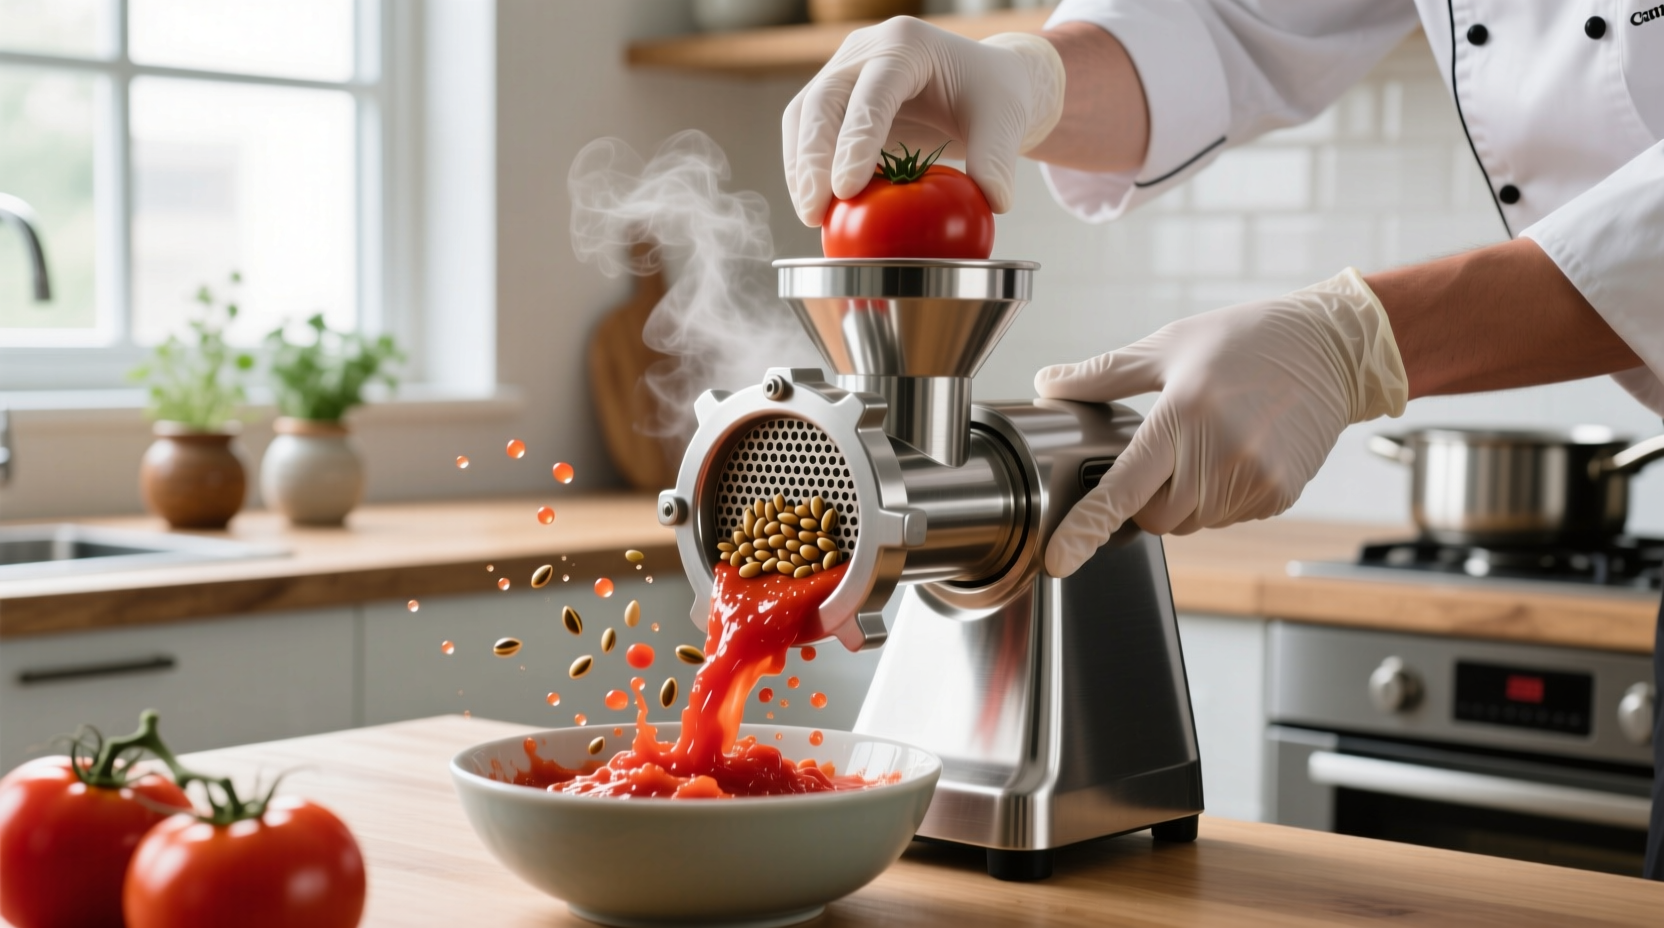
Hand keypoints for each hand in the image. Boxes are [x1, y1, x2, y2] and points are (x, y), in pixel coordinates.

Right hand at [781, 17, 1064, 225]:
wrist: (978, 82)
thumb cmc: (991, 95)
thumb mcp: (1005, 121)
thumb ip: (997, 159)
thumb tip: (994, 203)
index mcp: (907, 45)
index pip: (873, 92)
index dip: (855, 140)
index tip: (846, 190)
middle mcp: (866, 51)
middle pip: (823, 101)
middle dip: (812, 160)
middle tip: (814, 212)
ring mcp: (844, 72)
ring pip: (804, 116)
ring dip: (801, 168)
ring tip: (811, 215)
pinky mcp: (835, 100)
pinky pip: (807, 132)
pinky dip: (805, 170)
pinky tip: (816, 206)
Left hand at [1035, 269, 1408, 576]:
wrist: (1331, 349)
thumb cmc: (1245, 340)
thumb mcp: (1167, 347)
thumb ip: (1102, 375)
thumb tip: (1047, 383)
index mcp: (1183, 414)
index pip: (1123, 487)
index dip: (1086, 526)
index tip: (1058, 558)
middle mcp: (1220, 454)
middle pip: (1154, 518)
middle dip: (1146, 497)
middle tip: (1165, 453)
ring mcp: (1254, 479)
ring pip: (1190, 522)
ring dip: (1184, 499)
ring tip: (1207, 444)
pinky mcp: (1278, 494)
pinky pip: (1226, 517)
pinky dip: (1219, 497)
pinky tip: (1236, 454)